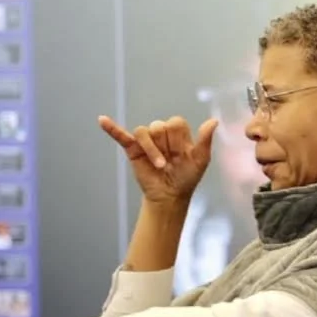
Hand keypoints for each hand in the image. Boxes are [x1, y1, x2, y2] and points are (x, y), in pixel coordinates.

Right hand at [98, 114, 217, 204]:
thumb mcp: (200, 160)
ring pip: (144, 132)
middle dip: (166, 146)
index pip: (175, 122)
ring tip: (159, 165)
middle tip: (170, 162)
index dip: (178, 140)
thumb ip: (205, 140)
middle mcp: (161, 133)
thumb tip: (214, 121)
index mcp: (178, 132)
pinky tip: (102, 120)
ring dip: (152, 150)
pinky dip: (111, 128)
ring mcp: (146, 141)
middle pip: (159, 126)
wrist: (170, 196)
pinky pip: (121, 135)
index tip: (182, 155)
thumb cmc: (186, 178)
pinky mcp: (133, 149)